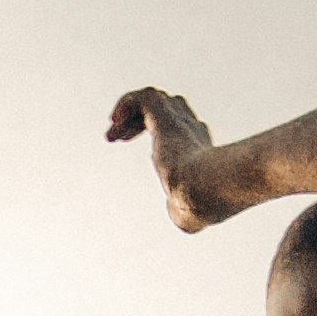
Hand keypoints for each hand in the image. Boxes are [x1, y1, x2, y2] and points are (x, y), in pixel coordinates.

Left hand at [103, 87, 237, 233]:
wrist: (205, 191)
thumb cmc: (198, 206)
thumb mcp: (189, 213)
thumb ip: (182, 212)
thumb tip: (180, 218)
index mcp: (199, 147)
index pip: (181, 126)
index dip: (155, 131)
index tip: (135, 146)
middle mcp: (192, 129)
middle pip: (168, 107)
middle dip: (140, 118)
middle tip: (117, 137)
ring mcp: (180, 121)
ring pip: (154, 100)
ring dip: (128, 112)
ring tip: (111, 133)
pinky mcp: (166, 117)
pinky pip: (144, 97)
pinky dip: (127, 103)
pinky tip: (115, 123)